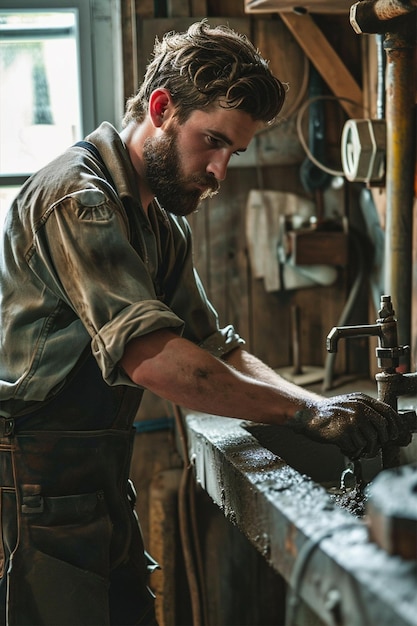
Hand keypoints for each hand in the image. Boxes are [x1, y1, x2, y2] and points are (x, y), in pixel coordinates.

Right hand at [287, 393, 414, 458]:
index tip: (395, 434)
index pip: (388, 412)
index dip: (395, 426)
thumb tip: (386, 427)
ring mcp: (352, 420)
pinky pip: (356, 447)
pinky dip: (351, 450)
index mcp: (362, 400)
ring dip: (364, 448)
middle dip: (380, 440)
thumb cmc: (329, 413)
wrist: (308, 415)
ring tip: (355, 446)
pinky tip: (344, 445)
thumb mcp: (350, 404)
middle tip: (372, 446)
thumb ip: (366, 411)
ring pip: (371, 441)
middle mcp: (359, 408)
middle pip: (383, 429)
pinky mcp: (344, 432)